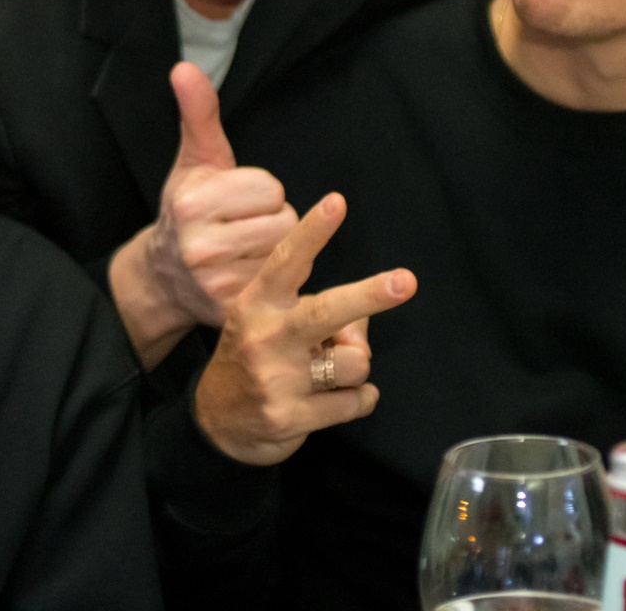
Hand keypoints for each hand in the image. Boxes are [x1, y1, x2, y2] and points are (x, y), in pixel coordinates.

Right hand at [108, 63, 297, 362]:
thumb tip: (183, 67)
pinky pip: (287, 286)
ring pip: (289, 253)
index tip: (237, 201)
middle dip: (272, 221)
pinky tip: (255, 279)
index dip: (261, 191)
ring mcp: (215, 283)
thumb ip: (198, 114)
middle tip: (243, 228)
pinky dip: (279, 281)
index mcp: (191, 201)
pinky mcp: (232, 312)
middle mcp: (199, 245)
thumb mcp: (194, 160)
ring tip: (246, 251)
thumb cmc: (190, 208)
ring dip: (277, 250)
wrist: (164, 275)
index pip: (270, 187)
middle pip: (284, 221)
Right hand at [193, 192, 415, 465]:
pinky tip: (333, 399)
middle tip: (407, 280)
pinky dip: (359, 399)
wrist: (218, 422)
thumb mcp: (273, 323)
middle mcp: (265, 337)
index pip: (287, 260)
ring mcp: (276, 380)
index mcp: (257, 303)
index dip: (313, 231)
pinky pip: (356, 401)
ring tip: (330, 373)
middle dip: (370, 295)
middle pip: (327, 311)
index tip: (337, 202)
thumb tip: (366, 314)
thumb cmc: (257, 358)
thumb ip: (320, 309)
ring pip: (355, 362)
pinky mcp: (291, 417)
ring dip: (356, 368)